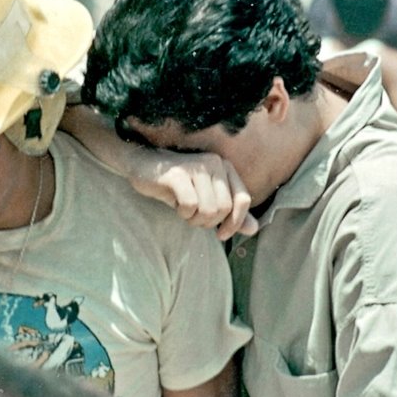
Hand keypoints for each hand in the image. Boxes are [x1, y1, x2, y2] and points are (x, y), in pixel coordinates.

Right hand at [126, 150, 257, 240]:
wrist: (143, 167)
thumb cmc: (177, 186)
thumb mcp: (206, 200)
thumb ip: (231, 213)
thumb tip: (254, 230)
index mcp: (225, 167)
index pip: (244, 199)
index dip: (235, 222)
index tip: (221, 234)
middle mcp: (214, 163)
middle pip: (224, 208)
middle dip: (208, 221)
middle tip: (193, 217)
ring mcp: (196, 167)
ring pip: (208, 209)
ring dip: (194, 219)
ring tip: (185, 211)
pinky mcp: (178, 174)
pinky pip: (190, 205)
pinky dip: (183, 213)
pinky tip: (175, 205)